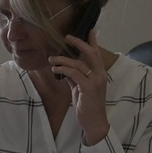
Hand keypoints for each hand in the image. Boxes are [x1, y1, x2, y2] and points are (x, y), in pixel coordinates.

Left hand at [51, 29, 110, 144]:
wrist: (94, 122)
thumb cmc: (87, 105)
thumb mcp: (79, 88)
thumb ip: (74, 77)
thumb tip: (64, 68)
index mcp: (100, 74)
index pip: (96, 54)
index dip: (93, 42)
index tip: (89, 30)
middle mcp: (100, 75)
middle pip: (90, 53)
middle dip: (78, 43)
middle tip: (67, 37)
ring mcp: (96, 81)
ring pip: (78, 64)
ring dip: (63, 60)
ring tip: (51, 59)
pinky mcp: (88, 88)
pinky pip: (74, 74)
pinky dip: (63, 70)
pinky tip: (55, 69)